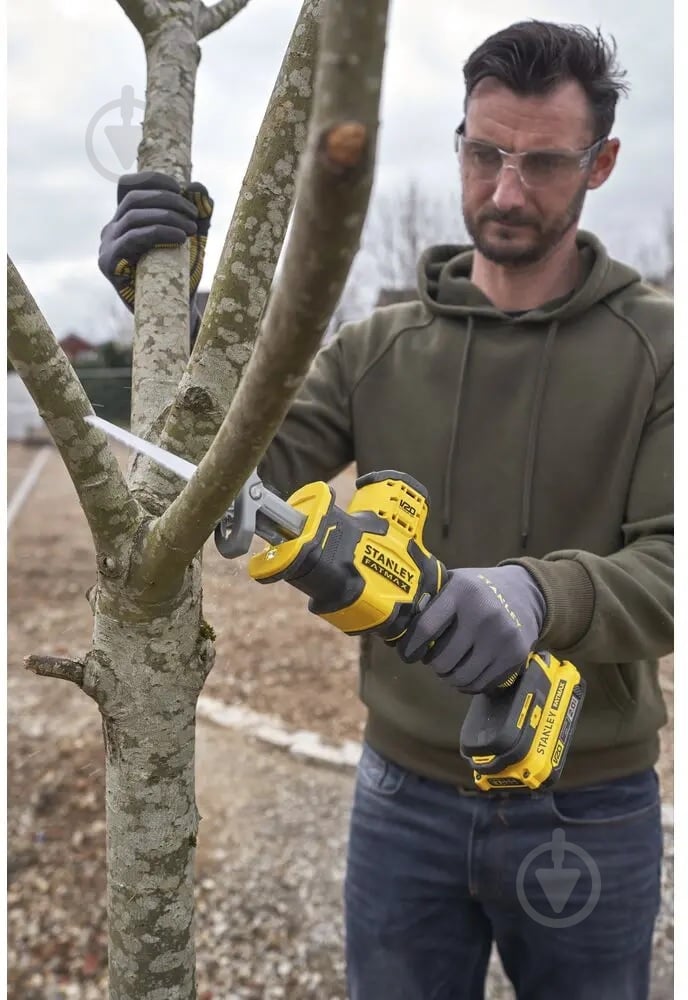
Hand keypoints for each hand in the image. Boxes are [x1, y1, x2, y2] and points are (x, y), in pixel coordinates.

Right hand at [98, 171, 213, 311]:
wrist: (175, 311)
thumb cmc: (181, 274)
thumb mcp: (192, 239)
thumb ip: (198, 214)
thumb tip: (199, 187)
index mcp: (126, 218)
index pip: (128, 185)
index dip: (153, 180)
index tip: (181, 190)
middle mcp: (112, 229)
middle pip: (134, 198)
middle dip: (168, 200)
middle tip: (193, 216)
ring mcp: (107, 246)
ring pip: (134, 216)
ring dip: (167, 217)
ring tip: (191, 229)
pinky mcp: (108, 264)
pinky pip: (131, 239)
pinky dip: (157, 233)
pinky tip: (179, 238)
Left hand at [396, 565, 545, 692]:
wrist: (527, 592)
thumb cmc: (479, 590)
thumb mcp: (454, 583)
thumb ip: (430, 601)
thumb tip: (397, 627)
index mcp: (461, 592)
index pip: (425, 628)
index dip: (410, 647)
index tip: (407, 654)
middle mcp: (482, 614)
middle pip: (442, 660)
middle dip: (432, 663)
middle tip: (433, 658)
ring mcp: (501, 637)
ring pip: (461, 677)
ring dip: (449, 677)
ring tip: (449, 667)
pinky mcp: (514, 655)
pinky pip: (481, 684)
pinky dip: (468, 684)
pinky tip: (467, 672)